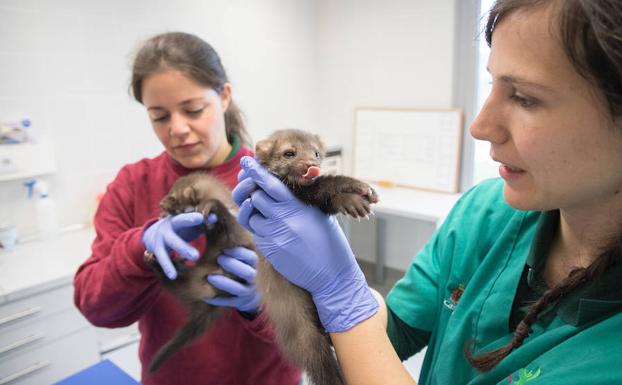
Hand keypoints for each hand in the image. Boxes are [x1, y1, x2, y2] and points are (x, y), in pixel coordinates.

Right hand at [142, 212, 216, 279]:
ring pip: (163, 253)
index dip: (191, 219)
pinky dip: (166, 268)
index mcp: (176, 221)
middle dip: (183, 248)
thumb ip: (202, 221)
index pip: (184, 219)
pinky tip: (172, 276)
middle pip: (173, 240)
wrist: (154, 232)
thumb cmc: (181, 227)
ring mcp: (158, 242)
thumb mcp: (190, 223)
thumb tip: (215, 217)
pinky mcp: (155, 253)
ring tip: (175, 274)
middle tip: (196, 256)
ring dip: (169, 263)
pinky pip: (159, 262)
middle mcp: (165, 230)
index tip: (201, 218)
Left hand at [205, 247, 260, 312]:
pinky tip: (205, 296)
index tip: (225, 248)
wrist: (247, 294)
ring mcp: (247, 292)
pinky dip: (218, 299)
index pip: (251, 257)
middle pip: (248, 272)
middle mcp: (252, 278)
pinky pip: (229, 302)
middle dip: (234, 266)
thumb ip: (223, 243)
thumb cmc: (234, 268)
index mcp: (251, 264)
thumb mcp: (233, 256)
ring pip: (240, 289)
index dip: (240, 253)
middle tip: (219, 259)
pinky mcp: (239, 303)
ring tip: (210, 278)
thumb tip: (211, 226)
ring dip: (226, 283)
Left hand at [232, 156, 377, 331]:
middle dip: (253, 192)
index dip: (256, 171)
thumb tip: (281, 187)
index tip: (246, 160)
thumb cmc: (329, 242)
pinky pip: (256, 233)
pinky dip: (260, 228)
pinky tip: (272, 230)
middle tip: (255, 189)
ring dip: (254, 212)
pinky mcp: (269, 251)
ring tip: (266, 212)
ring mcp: (274, 237)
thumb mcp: (318, 215)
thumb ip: (299, 201)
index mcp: (298, 208)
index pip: (271, 184)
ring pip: (251, 217)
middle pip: (255, 198)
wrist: (331, 275)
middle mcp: (284, 221)